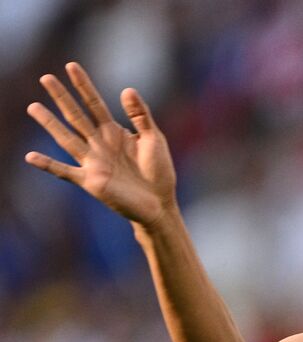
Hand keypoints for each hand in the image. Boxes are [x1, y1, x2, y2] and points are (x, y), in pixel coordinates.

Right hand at [25, 62, 175, 226]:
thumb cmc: (158, 171)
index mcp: (114, 132)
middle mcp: (99, 144)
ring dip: (50, 124)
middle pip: (77, 117)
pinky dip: (48, 165)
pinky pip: (65, 171)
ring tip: (33, 107)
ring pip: (67, 138)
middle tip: (46, 78)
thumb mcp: (153, 139)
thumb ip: (140, 116)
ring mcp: (93, 162)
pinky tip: (30, 157)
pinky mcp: (91, 181)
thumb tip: (127, 89)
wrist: (160, 204)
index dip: (84, 86)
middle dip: (62, 98)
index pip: (95, 104)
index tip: (71, 65)